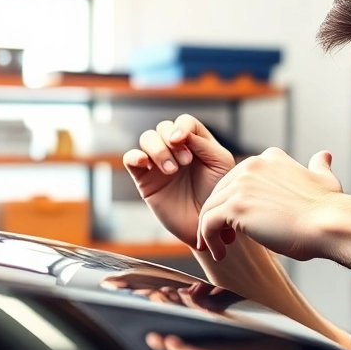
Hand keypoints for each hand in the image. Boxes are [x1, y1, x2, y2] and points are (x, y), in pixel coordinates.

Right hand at [123, 115, 236, 246]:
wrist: (205, 227)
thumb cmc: (217, 195)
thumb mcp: (219, 164)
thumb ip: (204, 144)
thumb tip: (179, 133)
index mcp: (195, 143)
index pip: (184, 122)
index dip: (182, 127)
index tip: (184, 141)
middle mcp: (175, 150)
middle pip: (163, 127)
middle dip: (171, 141)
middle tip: (185, 162)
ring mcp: (158, 164)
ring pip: (147, 138)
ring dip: (158, 150)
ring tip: (171, 170)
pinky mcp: (144, 179)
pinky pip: (130, 158)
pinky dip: (135, 156)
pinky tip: (146, 163)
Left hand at [197, 148, 342, 260]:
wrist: (329, 225)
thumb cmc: (329, 210)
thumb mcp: (325, 180)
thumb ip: (318, 167)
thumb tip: (324, 156)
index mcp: (270, 159)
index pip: (238, 180)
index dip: (236, 202)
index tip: (238, 222)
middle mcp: (252, 165)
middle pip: (220, 192)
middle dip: (219, 216)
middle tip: (224, 238)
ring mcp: (242, 185)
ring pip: (210, 207)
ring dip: (210, 231)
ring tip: (219, 249)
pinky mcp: (235, 206)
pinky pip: (208, 223)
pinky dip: (208, 240)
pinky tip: (219, 254)